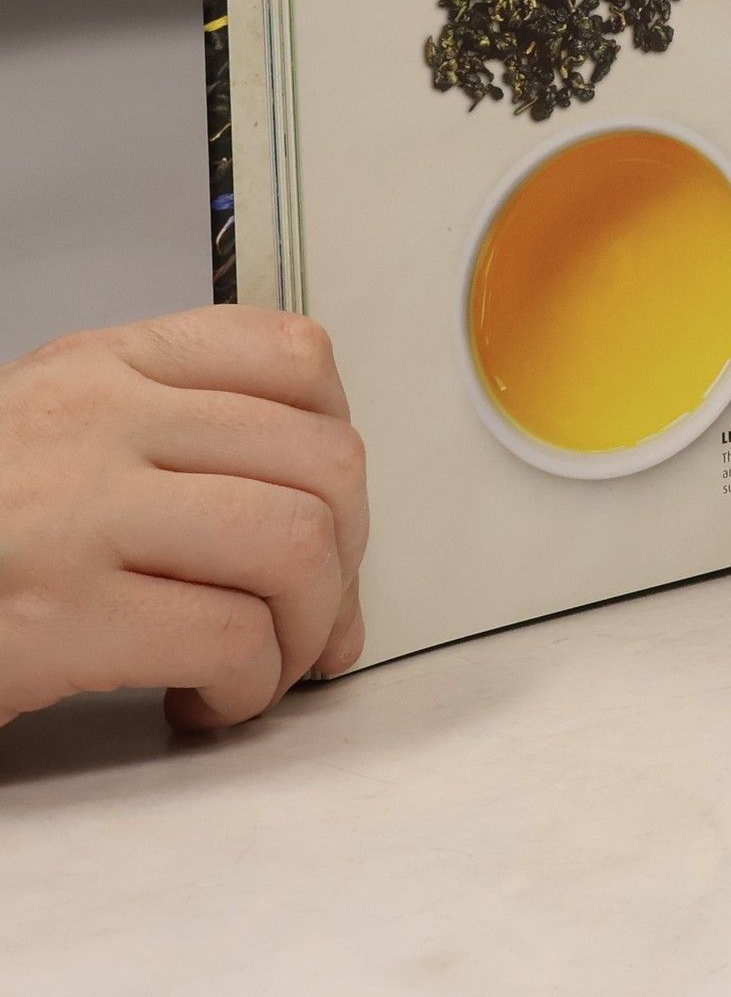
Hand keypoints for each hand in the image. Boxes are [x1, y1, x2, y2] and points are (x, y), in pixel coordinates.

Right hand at [0, 307, 367, 731]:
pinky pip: (230, 639)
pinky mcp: (57, 613)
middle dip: (347, 559)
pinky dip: (246, 687)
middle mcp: (99, 417)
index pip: (296, 357)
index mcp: (105, 362)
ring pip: (297, 546)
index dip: (340, 450)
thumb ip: (180, 443)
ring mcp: (77, 511)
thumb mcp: (60, 438)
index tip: (325, 516)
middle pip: (325, 463)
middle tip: (307, 617)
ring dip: (306, 630)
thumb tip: (331, 534)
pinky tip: (202, 700)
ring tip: (260, 665)